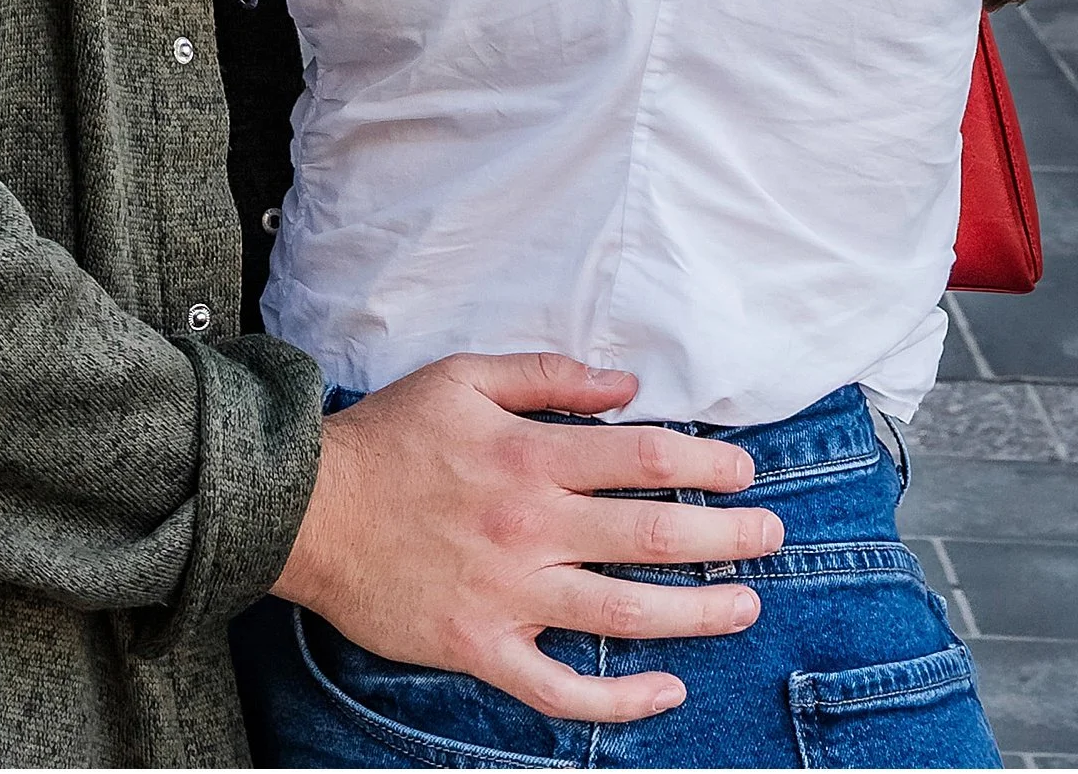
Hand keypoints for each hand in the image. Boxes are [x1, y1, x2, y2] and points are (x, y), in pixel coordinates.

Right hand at [272, 352, 781, 725]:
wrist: (307, 510)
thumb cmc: (387, 438)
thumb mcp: (463, 378)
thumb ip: (548, 377)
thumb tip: (626, 387)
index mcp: (528, 456)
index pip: (644, 459)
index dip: (706, 466)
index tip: (743, 473)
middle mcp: (529, 527)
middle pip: (652, 535)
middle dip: (726, 536)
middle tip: (771, 537)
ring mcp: (509, 596)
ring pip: (625, 614)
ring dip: (698, 613)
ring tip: (745, 605)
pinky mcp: (482, 650)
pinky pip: (562, 690)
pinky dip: (621, 700)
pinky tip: (667, 692)